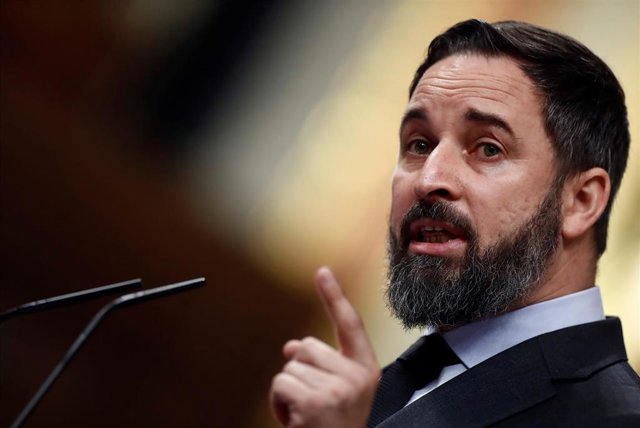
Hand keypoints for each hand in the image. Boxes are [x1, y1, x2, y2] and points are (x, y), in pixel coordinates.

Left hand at [269, 267, 380, 427]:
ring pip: (290, 365)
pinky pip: (280, 383)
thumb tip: (292, 344)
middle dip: (300, 369)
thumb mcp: (340, 394)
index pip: (349, 324)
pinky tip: (293, 419)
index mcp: (367, 371)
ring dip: (288, 389)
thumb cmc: (337, 426)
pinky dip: (278, 402)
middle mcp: (356, 378)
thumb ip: (323, 365)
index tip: (322, 271)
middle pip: (307, 346)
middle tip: (312, 400)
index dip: (334, 296)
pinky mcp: (315, 403)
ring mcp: (337, 390)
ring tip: (304, 413)